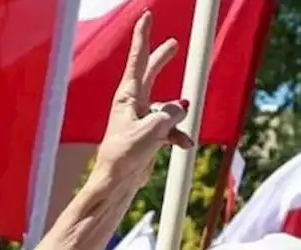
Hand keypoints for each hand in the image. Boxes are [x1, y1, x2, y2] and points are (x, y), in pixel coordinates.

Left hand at [93, 12, 192, 186]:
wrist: (116, 182)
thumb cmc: (124, 154)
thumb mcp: (151, 130)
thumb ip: (170, 115)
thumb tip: (182, 108)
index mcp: (128, 96)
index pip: (138, 59)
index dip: (143, 37)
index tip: (145, 16)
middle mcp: (133, 104)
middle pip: (151, 74)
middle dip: (162, 59)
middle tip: (172, 43)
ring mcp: (141, 119)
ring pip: (167, 108)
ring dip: (176, 120)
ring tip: (174, 135)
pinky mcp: (148, 135)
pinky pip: (170, 129)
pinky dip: (178, 136)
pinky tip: (184, 145)